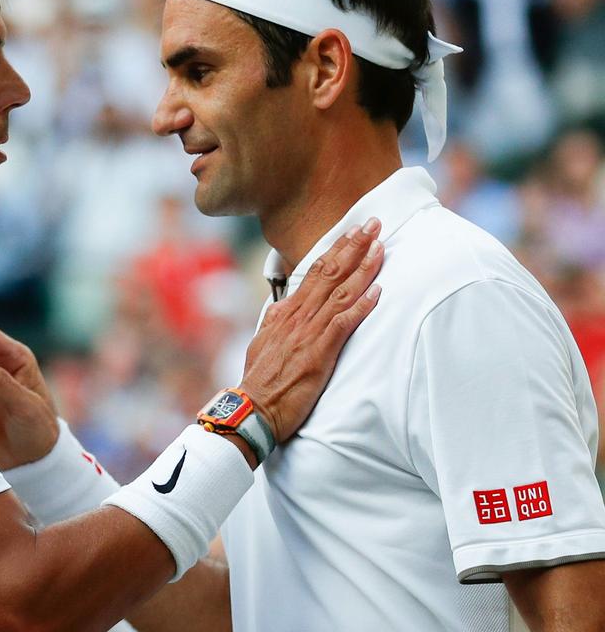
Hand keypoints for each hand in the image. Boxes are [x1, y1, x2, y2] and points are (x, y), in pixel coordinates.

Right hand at [240, 218, 384, 443]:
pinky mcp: (318, 353)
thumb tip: (281, 306)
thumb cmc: (259, 381)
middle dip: (353, 246)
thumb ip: (274, 321)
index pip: (315, 272)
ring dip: (362, 268)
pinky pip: (343, 324)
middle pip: (330, 273)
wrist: (252, 408)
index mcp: (286, 312)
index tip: (353, 232)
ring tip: (380, 247)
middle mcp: (297, 316)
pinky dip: (361, 306)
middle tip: (373, 224)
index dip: (337, 249)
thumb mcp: (262, 342)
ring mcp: (308, 333)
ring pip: (340, 293)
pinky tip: (377, 292)